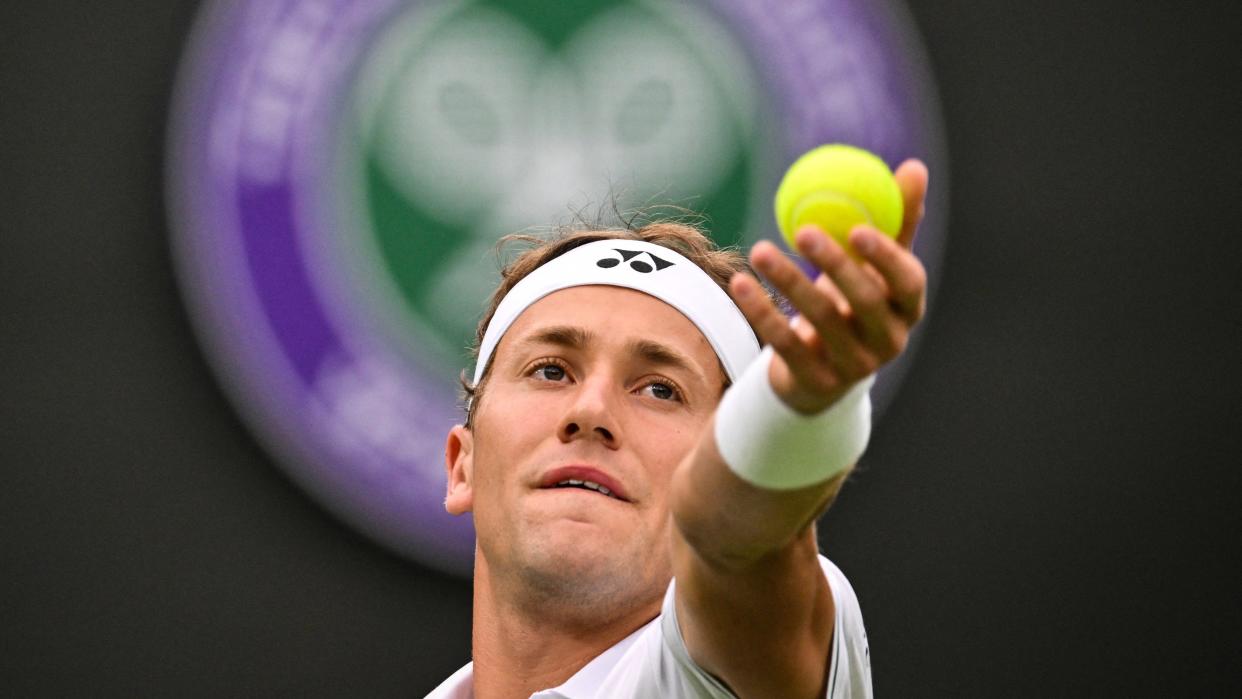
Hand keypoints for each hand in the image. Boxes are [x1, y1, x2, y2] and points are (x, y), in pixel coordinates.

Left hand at [729, 159, 928, 413]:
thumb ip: (895, 220)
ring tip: (760, 249)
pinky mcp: (816, 382)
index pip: (907, 283)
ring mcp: (853, 366)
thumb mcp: (875, 266)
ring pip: (820, 320)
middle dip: (835, 265)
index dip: (886, 258)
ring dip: (788, 281)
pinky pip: (785, 343)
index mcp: (907, 309)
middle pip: (865, 302)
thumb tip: (915, 166)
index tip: (857, 228)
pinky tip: (740, 281)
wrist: (822, 370)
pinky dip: (761, 311)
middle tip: (804, 231)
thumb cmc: (853, 302)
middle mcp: (888, 341)